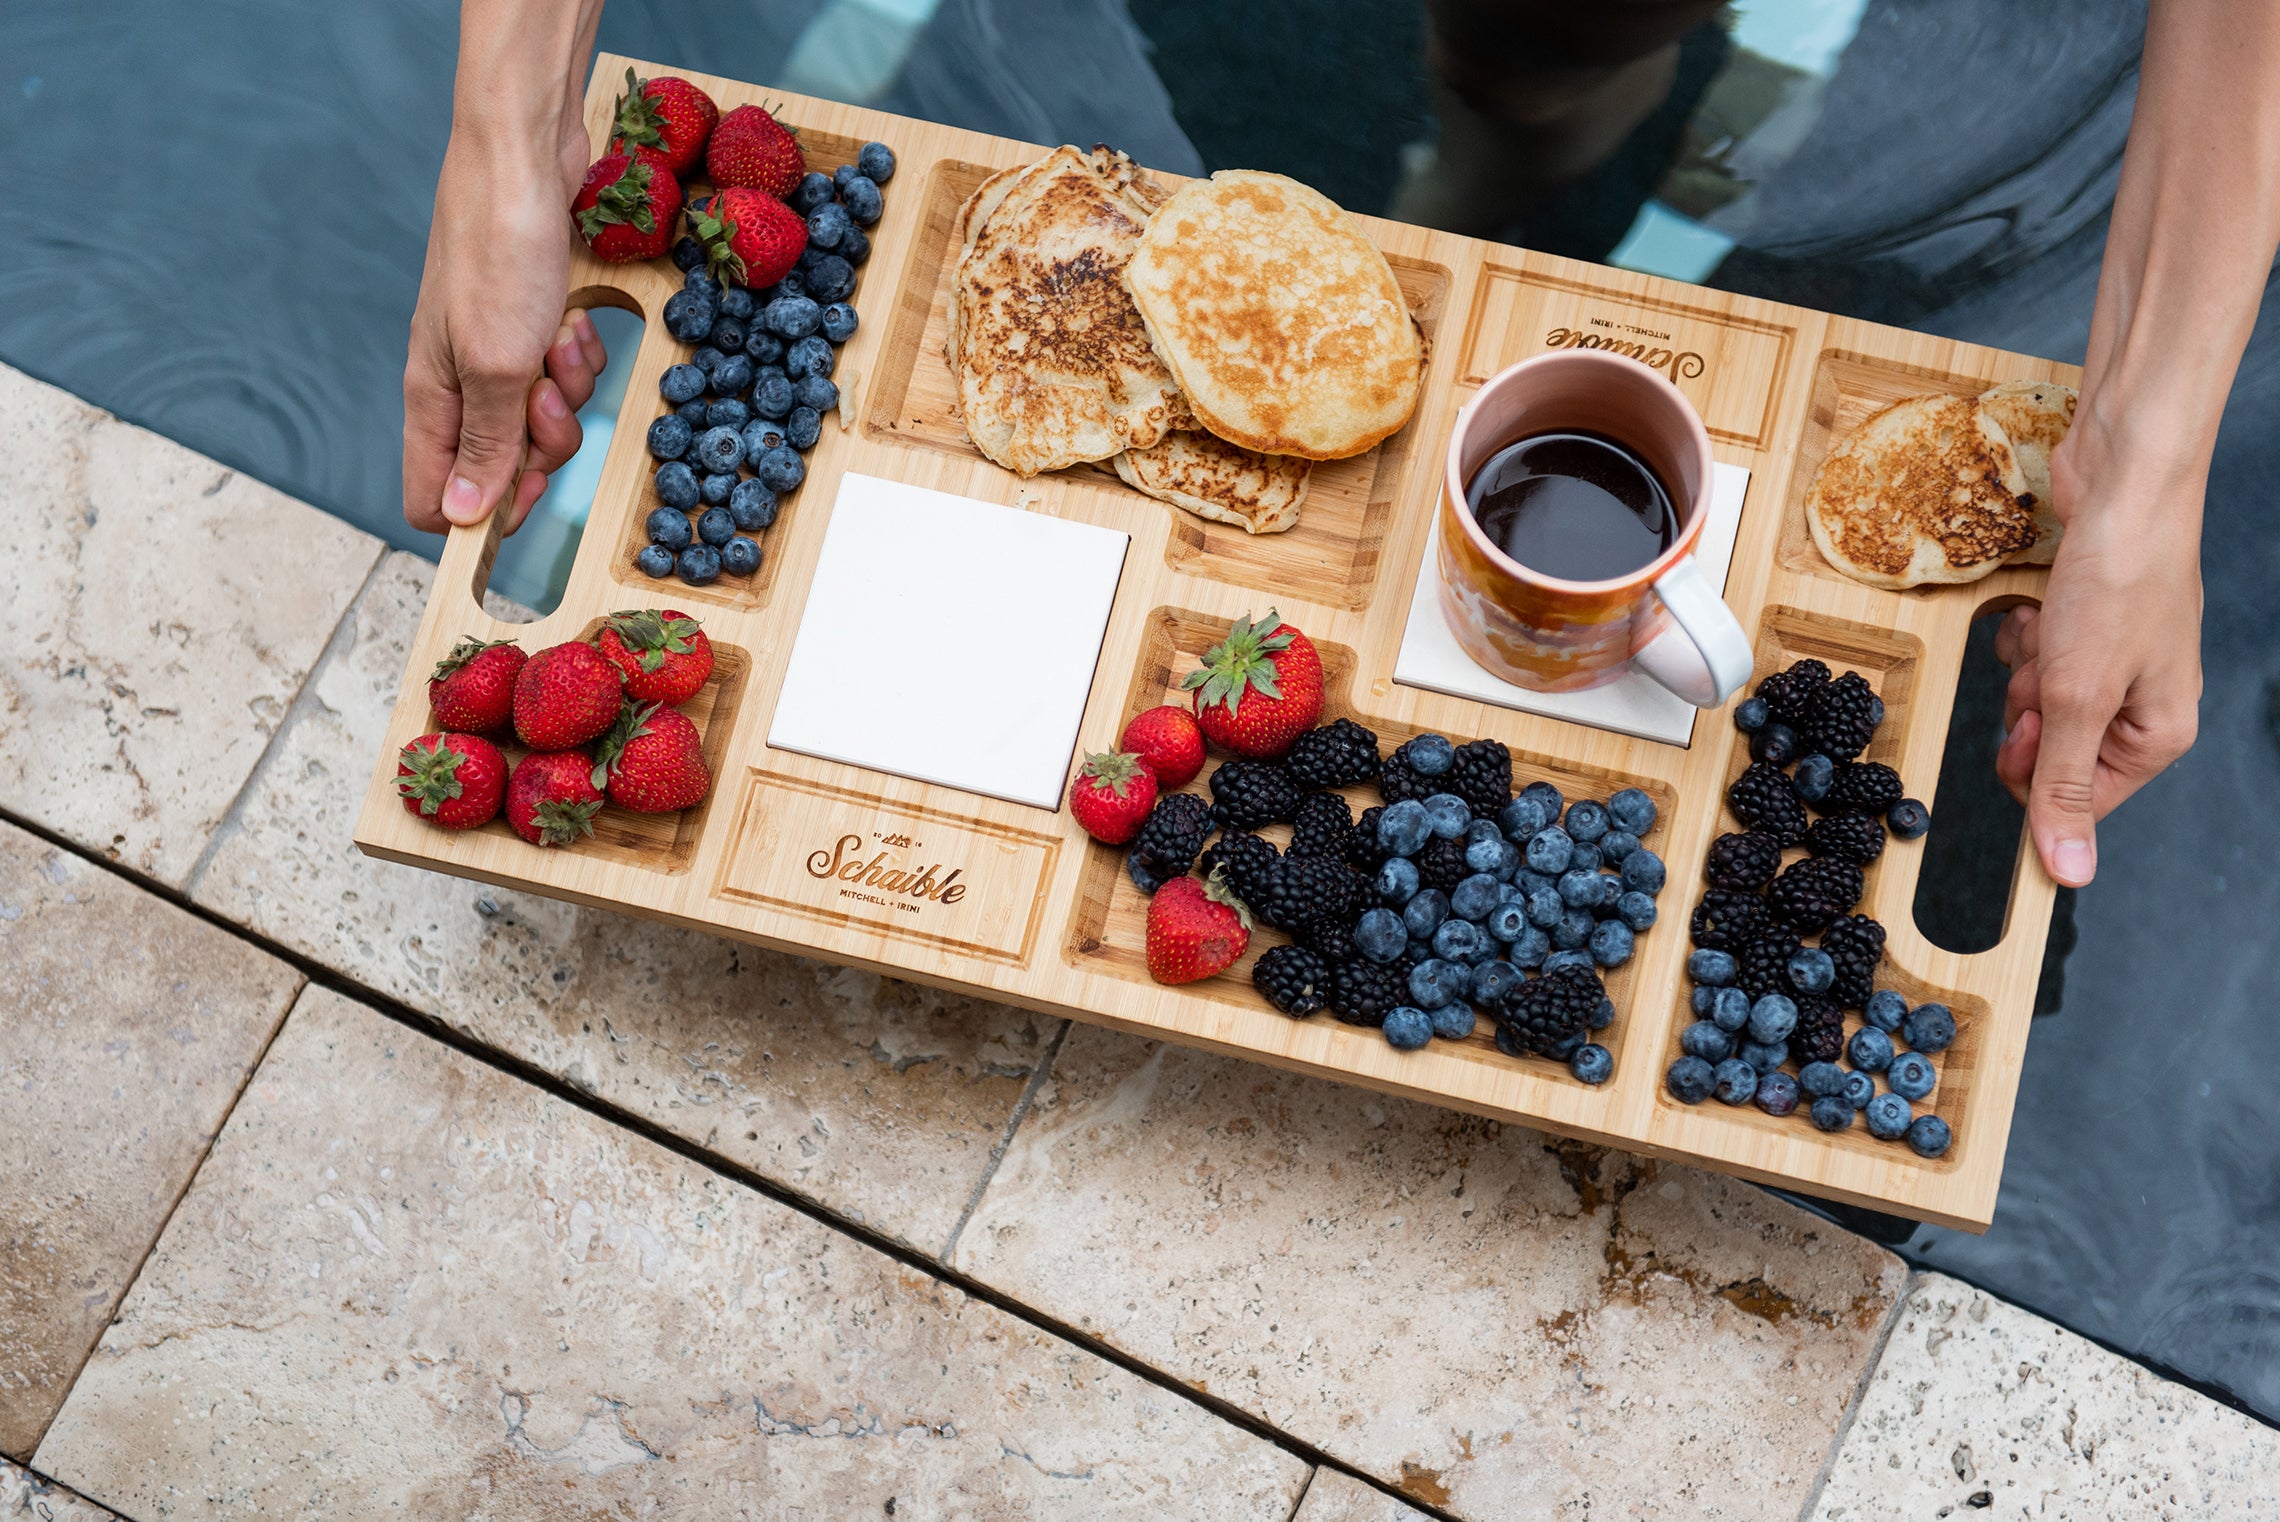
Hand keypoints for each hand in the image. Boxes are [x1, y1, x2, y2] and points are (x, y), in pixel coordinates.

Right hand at [402, 118, 607, 535]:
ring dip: (570, 385)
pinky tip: (574, 316)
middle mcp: (461, 382)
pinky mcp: (533, 325)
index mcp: (435, 400)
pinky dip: (580, 351)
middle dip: (544, 437)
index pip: (436, 497)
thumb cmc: (499, 253)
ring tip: (560, 337)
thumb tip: (461, 517)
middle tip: (547, 390)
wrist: (522, 162)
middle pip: (507, 463)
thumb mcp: (497, 364)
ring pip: (547, 417)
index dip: (484, 511)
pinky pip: (568, 371)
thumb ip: (484, 444)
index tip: (525, 488)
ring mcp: (498, 351)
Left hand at [1994, 417, 2203, 886]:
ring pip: (2035, 699)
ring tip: (2050, 628)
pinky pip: (2036, 655)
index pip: (2076, 802)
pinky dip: (2027, 632)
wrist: (2126, 483)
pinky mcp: (2085, 624)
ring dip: (2025, 667)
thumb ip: (2064, 788)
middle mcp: (2140, 705)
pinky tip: (2042, 605)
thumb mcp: (2078, 697)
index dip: (2034, 771)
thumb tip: (2068, 874)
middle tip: (2044, 670)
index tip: (2026, 726)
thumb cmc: (2117, 581)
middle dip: (2028, 711)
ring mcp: (2113, 662)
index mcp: (2154, 736)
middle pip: (2048, 749)